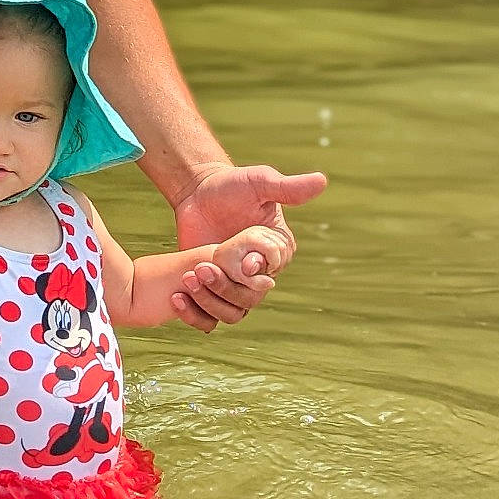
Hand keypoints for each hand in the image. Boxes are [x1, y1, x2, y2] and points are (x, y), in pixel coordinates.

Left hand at [170, 162, 325, 331]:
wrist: (197, 192)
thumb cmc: (232, 185)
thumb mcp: (260, 182)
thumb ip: (287, 188)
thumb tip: (322, 181)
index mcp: (277, 251)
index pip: (275, 269)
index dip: (260, 269)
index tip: (243, 262)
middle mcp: (259, 273)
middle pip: (252, 297)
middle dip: (227, 287)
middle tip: (203, 268)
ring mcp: (235, 285)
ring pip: (232, 312)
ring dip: (210, 300)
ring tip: (189, 277)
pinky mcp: (211, 291)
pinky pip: (208, 317)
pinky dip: (194, 314)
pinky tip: (176, 297)